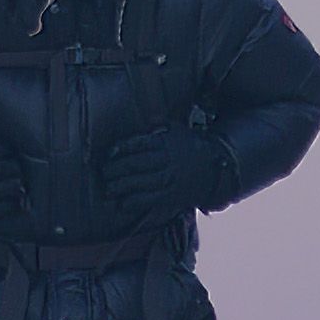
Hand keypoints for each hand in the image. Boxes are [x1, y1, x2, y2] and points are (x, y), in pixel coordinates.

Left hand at [95, 126, 224, 219]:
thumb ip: (157, 124)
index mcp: (166, 143)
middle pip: (135, 164)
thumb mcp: (176, 130)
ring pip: (140, 184)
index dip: (120, 149)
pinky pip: (149, 201)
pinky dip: (133, 202)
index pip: (138, 144)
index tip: (109, 153)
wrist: (216, 168)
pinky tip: (122, 203)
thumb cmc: (190, 146)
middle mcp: (166, 161)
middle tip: (103, 172)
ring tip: (107, 189)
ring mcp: (169, 179)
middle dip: (115, 169)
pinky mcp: (171, 196)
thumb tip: (138, 116)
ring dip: (120, 187)